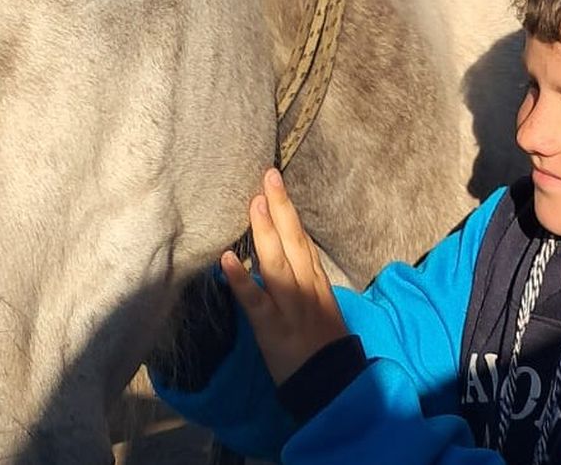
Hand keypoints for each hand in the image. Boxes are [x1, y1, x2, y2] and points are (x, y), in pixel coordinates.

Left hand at [220, 168, 348, 385]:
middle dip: (281, 207)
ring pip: (278, 264)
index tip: (275, 185)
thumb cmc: (324, 348)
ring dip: (266, 232)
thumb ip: (305, 283)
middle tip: (268, 176)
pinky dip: (241, 280)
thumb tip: (288, 262)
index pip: (301, 240)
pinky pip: (255, 301)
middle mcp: (306, 288)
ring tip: (254, 203)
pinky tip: (226, 260)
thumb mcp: (321, 308)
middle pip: (294, 242)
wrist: (333, 384)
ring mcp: (291, 307)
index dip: (288, 212)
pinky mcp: (273, 328)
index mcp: (317, 282)